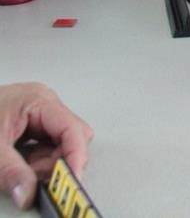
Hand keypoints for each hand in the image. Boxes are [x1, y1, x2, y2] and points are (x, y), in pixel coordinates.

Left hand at [0, 83, 92, 209]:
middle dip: (56, 163)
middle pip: (71, 138)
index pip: (72, 129)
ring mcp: (36, 115)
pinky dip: (34, 163)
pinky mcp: (28, 127)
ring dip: (43, 165)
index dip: (75, 157)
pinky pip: (44, 147)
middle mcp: (42, 105)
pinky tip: (18, 166)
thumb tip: (28, 192)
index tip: (70, 181)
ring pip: (59, 145)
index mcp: (38, 101)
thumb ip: (11, 172)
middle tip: (35, 179)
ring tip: (18, 172)